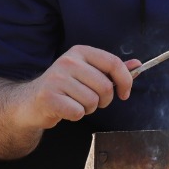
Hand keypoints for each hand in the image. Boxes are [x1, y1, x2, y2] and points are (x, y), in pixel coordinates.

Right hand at [20, 45, 138, 128]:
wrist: (30, 102)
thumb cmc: (64, 89)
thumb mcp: (88, 74)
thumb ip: (112, 70)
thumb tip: (138, 64)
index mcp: (80, 52)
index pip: (113, 62)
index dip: (125, 81)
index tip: (125, 93)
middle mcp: (67, 61)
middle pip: (105, 86)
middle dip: (103, 101)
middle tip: (90, 101)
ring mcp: (56, 78)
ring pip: (92, 101)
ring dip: (88, 109)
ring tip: (74, 104)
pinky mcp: (48, 97)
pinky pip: (78, 112)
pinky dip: (75, 116)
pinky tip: (64, 110)